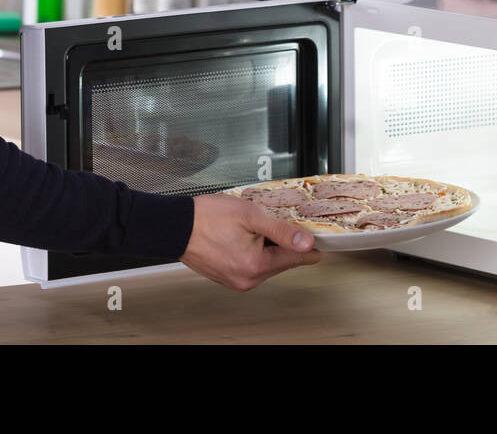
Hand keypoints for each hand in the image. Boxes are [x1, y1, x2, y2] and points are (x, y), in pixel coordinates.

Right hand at [179, 193, 322, 290]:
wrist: (175, 226)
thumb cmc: (206, 217)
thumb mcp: (250, 215)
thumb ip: (280, 230)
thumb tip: (305, 242)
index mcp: (255, 266)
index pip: (294, 258)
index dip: (309, 246)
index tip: (321, 242)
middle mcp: (247, 279)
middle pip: (280, 261)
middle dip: (284, 243)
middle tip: (283, 223)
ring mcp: (236, 280)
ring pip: (265, 263)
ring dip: (267, 246)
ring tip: (256, 227)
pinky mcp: (227, 277)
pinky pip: (250, 265)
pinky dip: (253, 252)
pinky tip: (245, 236)